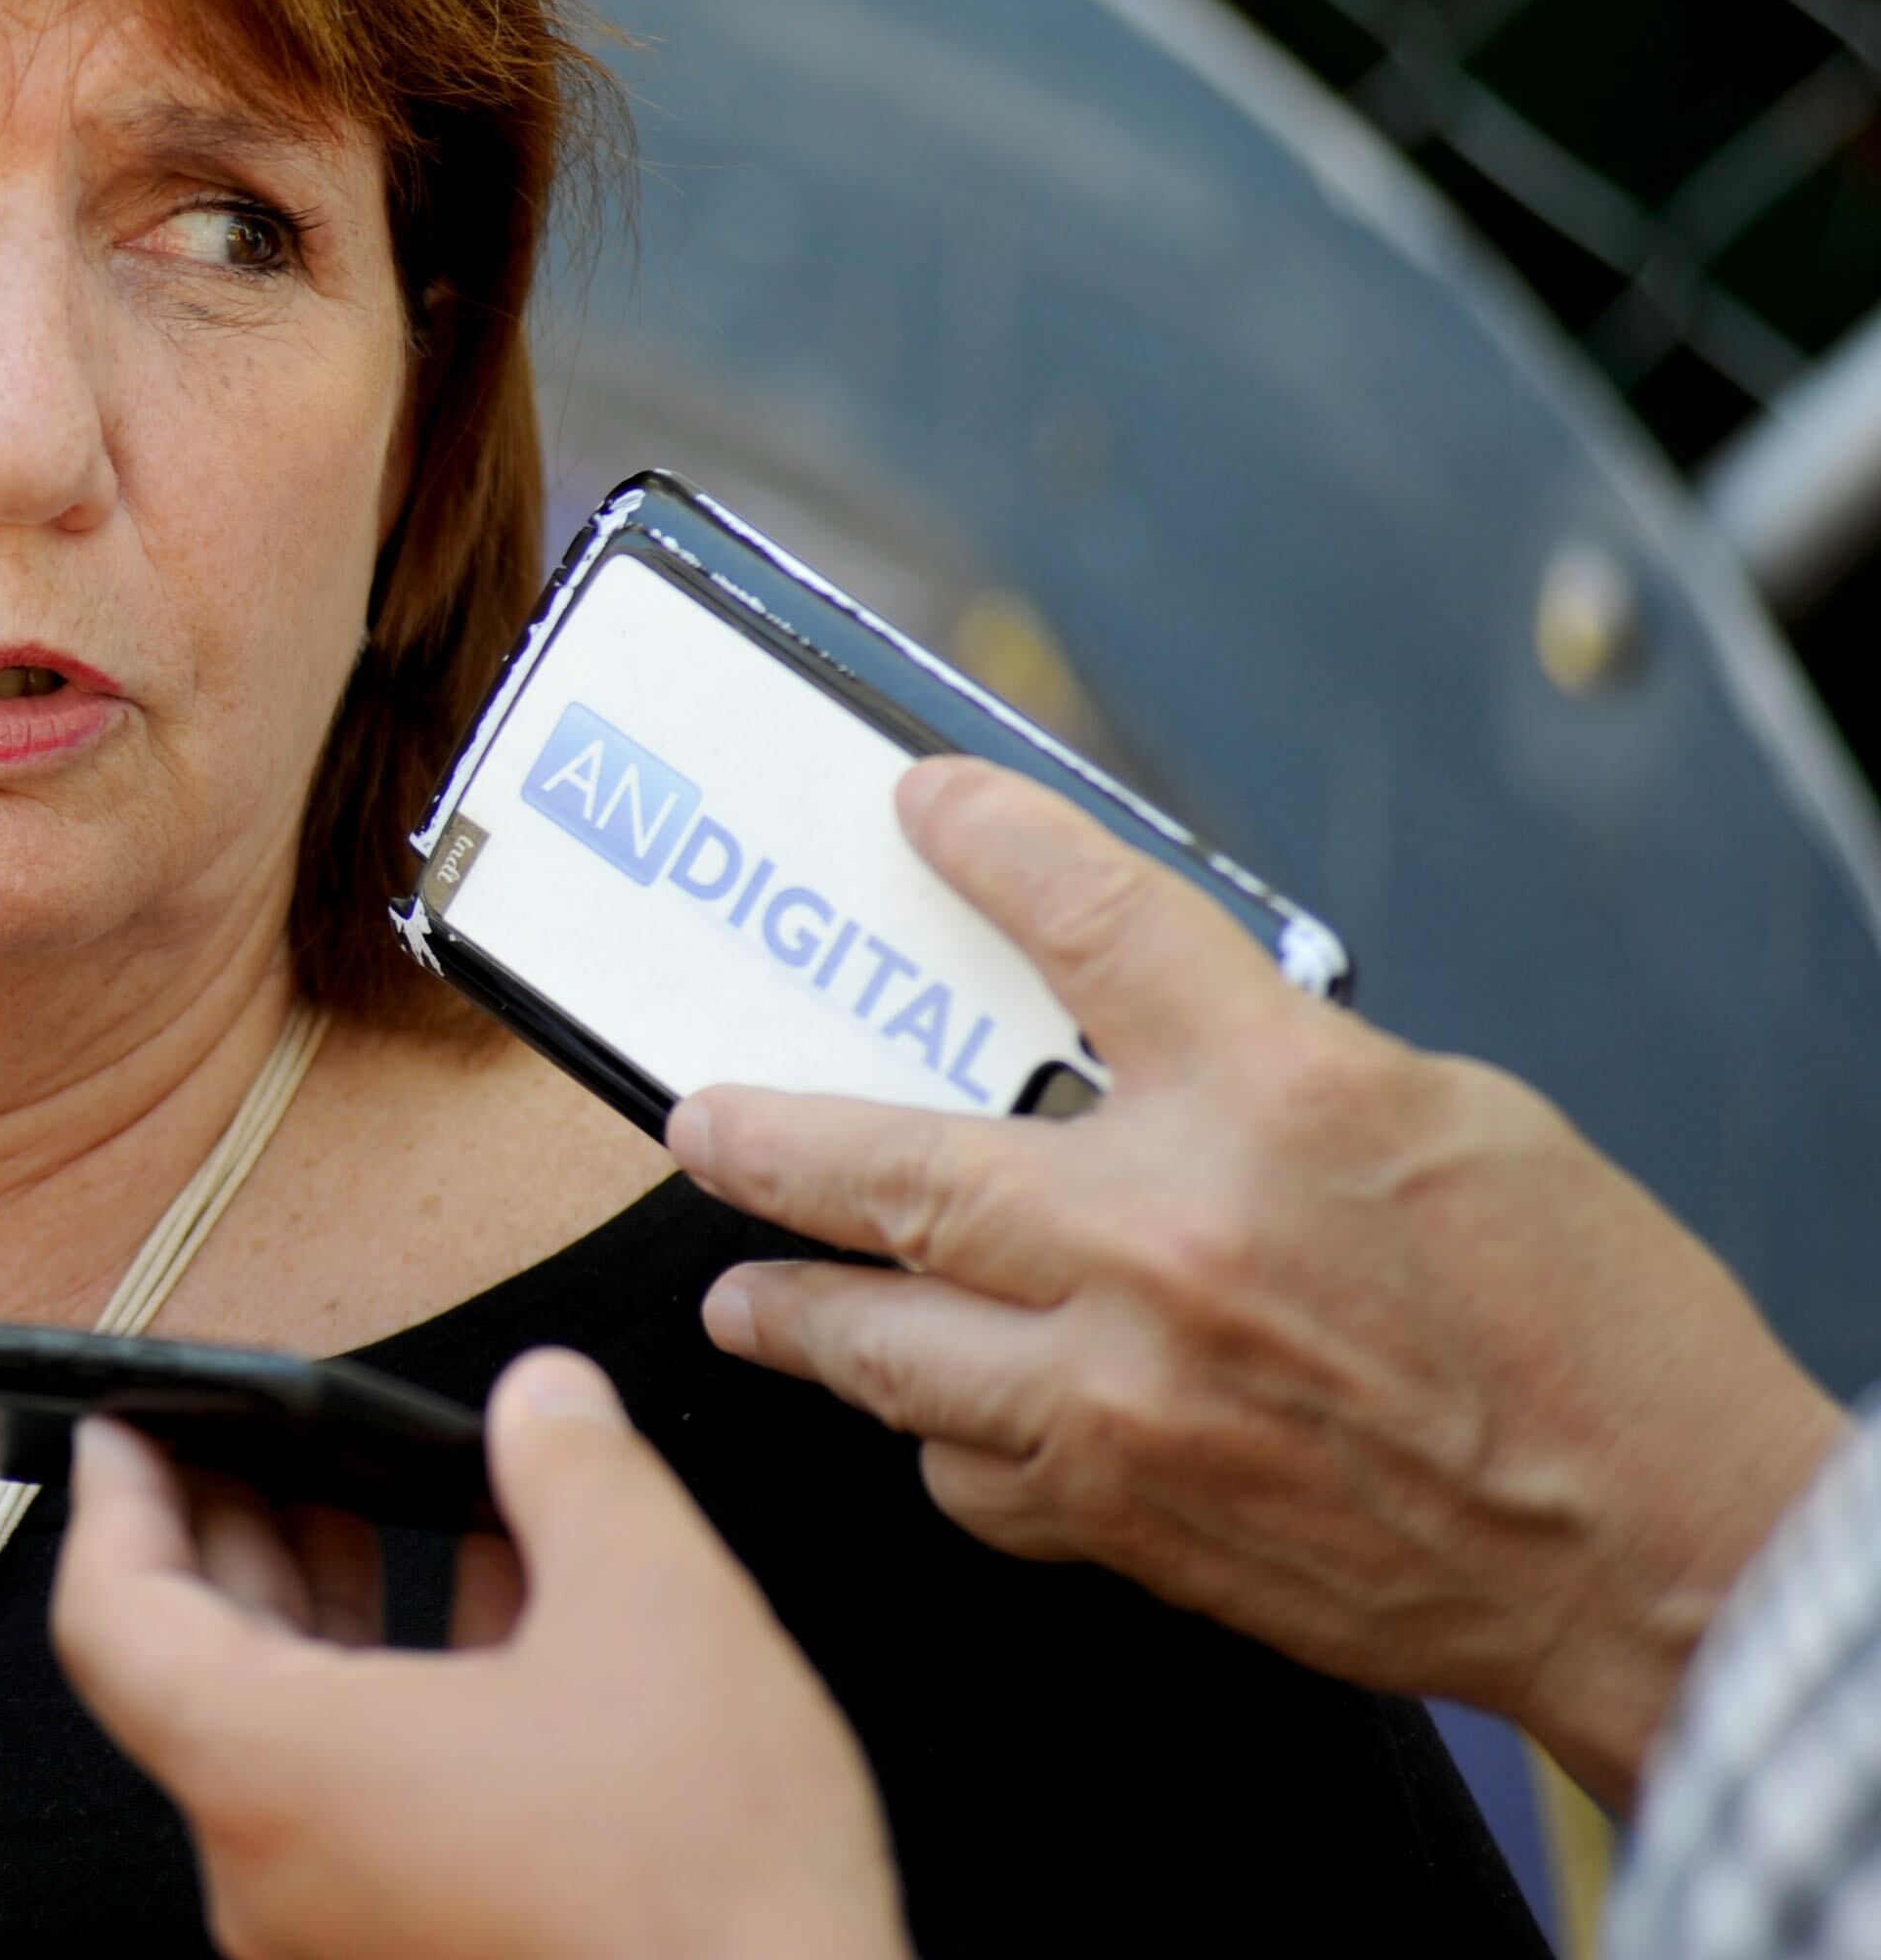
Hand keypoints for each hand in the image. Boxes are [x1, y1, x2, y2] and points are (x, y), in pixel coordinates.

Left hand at [50, 1351, 904, 1959]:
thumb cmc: (712, 1910)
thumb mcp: (659, 1616)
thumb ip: (579, 1474)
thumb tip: (547, 1402)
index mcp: (279, 1777)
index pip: (111, 1617)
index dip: (118, 1498)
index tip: (132, 1428)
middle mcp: (272, 1879)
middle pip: (191, 1678)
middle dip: (235, 1540)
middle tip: (264, 1450)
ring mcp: (332, 1943)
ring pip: (281, 1750)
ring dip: (323, 1622)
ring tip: (383, 1519)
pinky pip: (351, 1820)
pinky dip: (386, 1712)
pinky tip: (484, 1639)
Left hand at [670, 758, 1849, 1810]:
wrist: (1664, 1560)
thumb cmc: (1593, 1338)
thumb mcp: (1448, 1120)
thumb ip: (1269, 1070)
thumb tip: (1142, 1041)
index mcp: (1280, 1100)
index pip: (1091, 917)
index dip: (994, 839)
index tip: (924, 804)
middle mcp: (1171, 1240)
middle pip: (897, 1157)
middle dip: (768, 1142)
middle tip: (700, 1127)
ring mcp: (1131, 1392)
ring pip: (885, 1346)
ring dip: (797, 1314)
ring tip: (747, 1295)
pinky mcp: (1131, 1518)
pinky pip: (968, 1475)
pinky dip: (940, 1440)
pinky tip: (933, 1416)